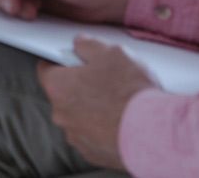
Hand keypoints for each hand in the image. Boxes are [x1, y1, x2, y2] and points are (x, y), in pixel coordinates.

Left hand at [37, 36, 157, 170]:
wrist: (152, 132)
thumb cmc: (129, 92)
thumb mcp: (111, 53)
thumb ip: (89, 46)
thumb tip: (80, 43)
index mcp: (58, 86)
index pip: (46, 70)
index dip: (59, 62)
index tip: (71, 60)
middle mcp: (61, 114)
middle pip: (63, 95)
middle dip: (79, 87)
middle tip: (103, 80)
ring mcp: (76, 136)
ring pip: (78, 117)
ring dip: (91, 110)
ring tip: (117, 103)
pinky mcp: (92, 153)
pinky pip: (92, 136)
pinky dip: (103, 129)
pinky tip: (121, 122)